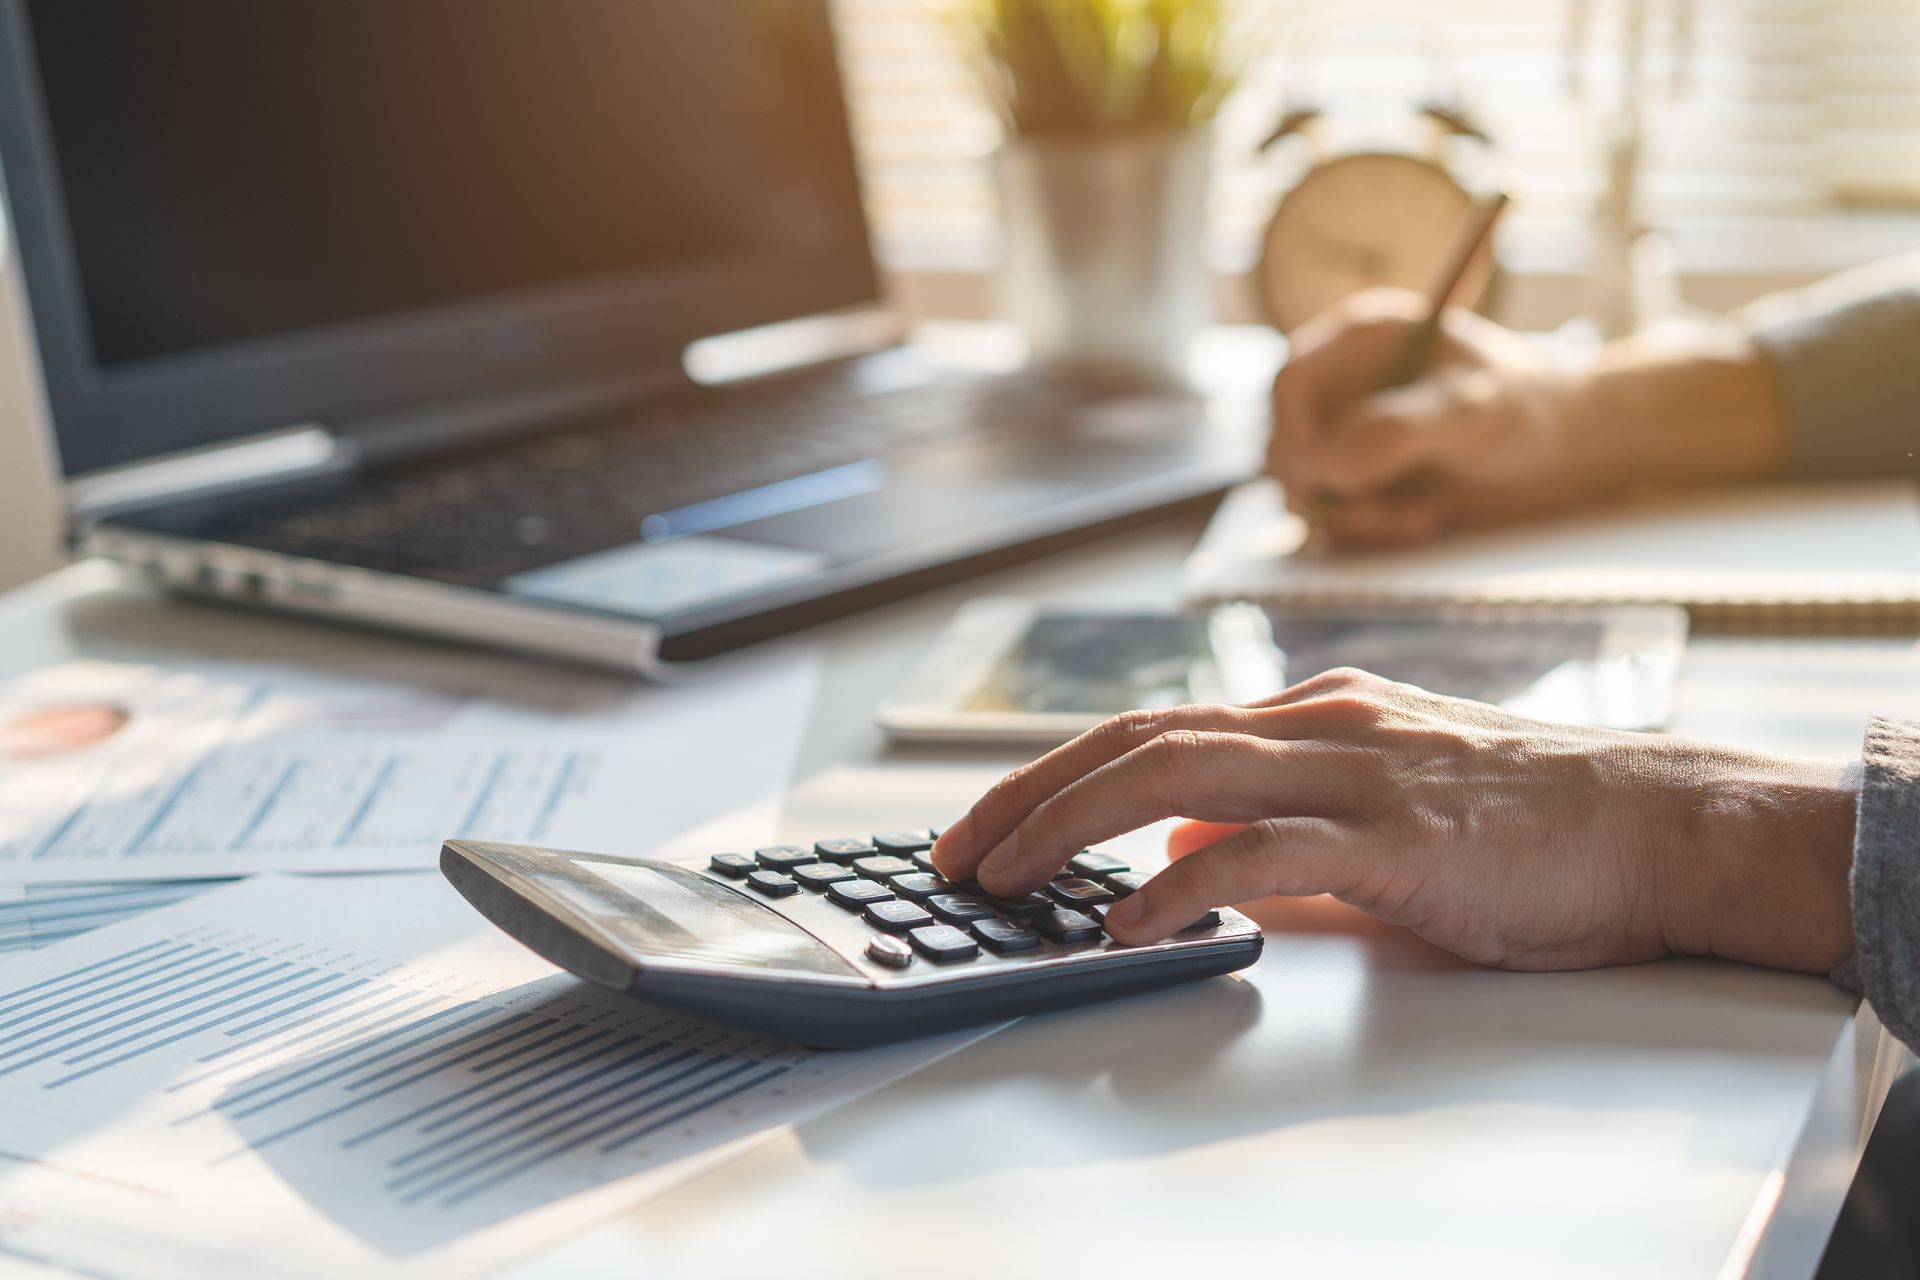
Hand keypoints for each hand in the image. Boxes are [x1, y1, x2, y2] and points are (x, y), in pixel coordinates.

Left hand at [931, 669, 1857, 974]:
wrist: (1658, 823)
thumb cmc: (1529, 825)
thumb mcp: (1377, 815)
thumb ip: (1278, 832)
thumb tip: (1184, 861)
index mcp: (1309, 716)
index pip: (1148, 728)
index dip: (1053, 772)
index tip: (990, 821)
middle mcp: (1316, 724)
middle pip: (1134, 737)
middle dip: (1028, 792)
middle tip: (956, 853)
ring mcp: (1352, 770)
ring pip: (1174, 771)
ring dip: (1068, 823)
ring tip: (1002, 877)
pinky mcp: (1394, 833)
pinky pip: (1262, 851)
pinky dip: (1181, 883)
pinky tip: (1127, 922)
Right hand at [1266, 289, 1785, 544]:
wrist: (1567, 449)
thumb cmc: (1528, 408)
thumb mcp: (1473, 410)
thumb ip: (1402, 428)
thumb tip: (1333, 464)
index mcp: (1362, 339)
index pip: (1290, 382)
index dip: (1293, 433)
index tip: (1323, 478)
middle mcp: (1345, 382)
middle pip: (1286, 439)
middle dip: (1322, 487)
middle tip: (1375, 514)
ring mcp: (1349, 431)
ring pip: (1305, 484)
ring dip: (1345, 515)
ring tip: (1407, 520)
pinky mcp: (1362, 475)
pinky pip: (1332, 511)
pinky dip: (1363, 528)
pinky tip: (1415, 521)